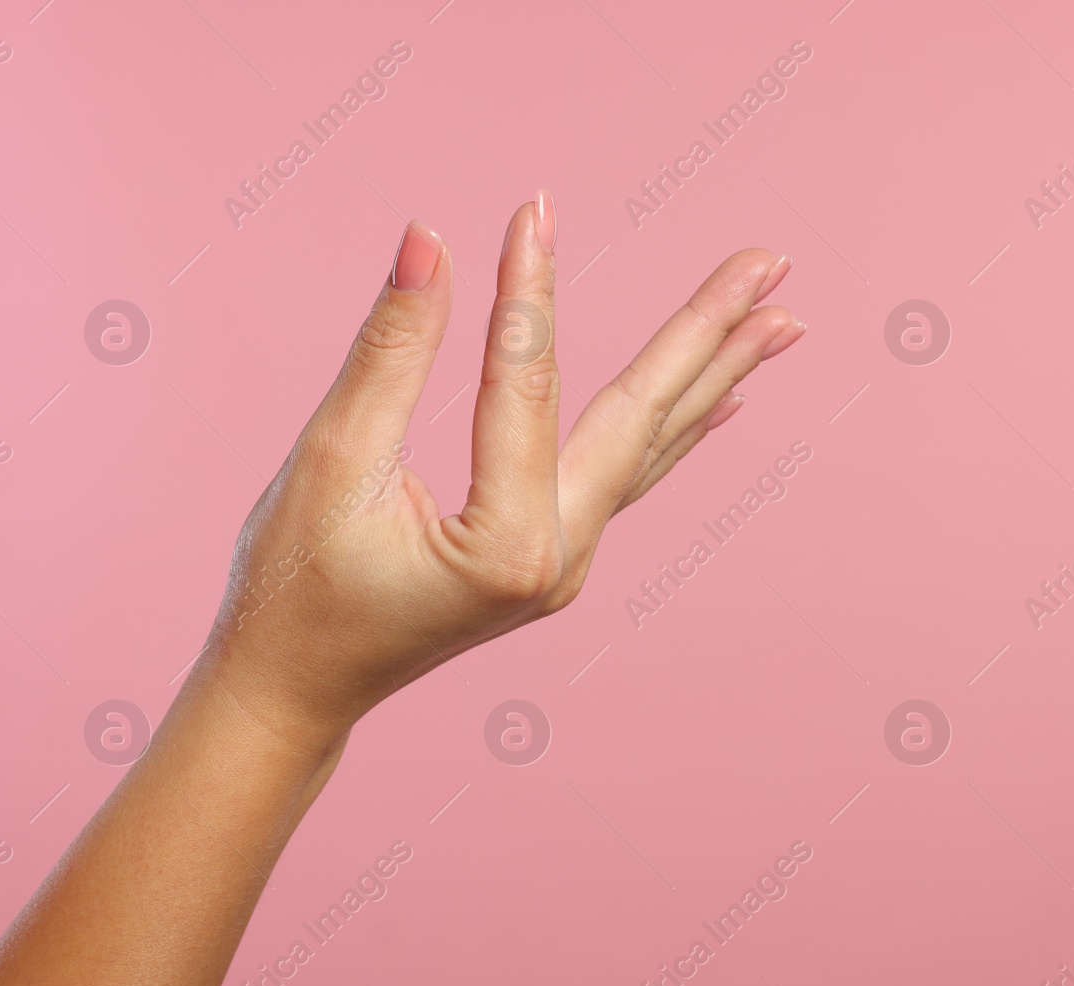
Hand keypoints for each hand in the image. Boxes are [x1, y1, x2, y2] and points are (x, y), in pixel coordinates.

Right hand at [195, 192, 804, 742]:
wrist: (293, 688)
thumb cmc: (292, 586)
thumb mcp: (333, 462)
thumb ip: (391, 351)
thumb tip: (429, 241)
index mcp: (508, 546)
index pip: (529, 387)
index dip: (529, 291)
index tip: (534, 209)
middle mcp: (561, 559)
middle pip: (642, 420)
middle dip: (708, 332)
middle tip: (774, 261)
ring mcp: (568, 563)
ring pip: (649, 448)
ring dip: (713, 375)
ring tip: (781, 317)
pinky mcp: (555, 556)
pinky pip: (629, 476)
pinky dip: (675, 428)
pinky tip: (724, 399)